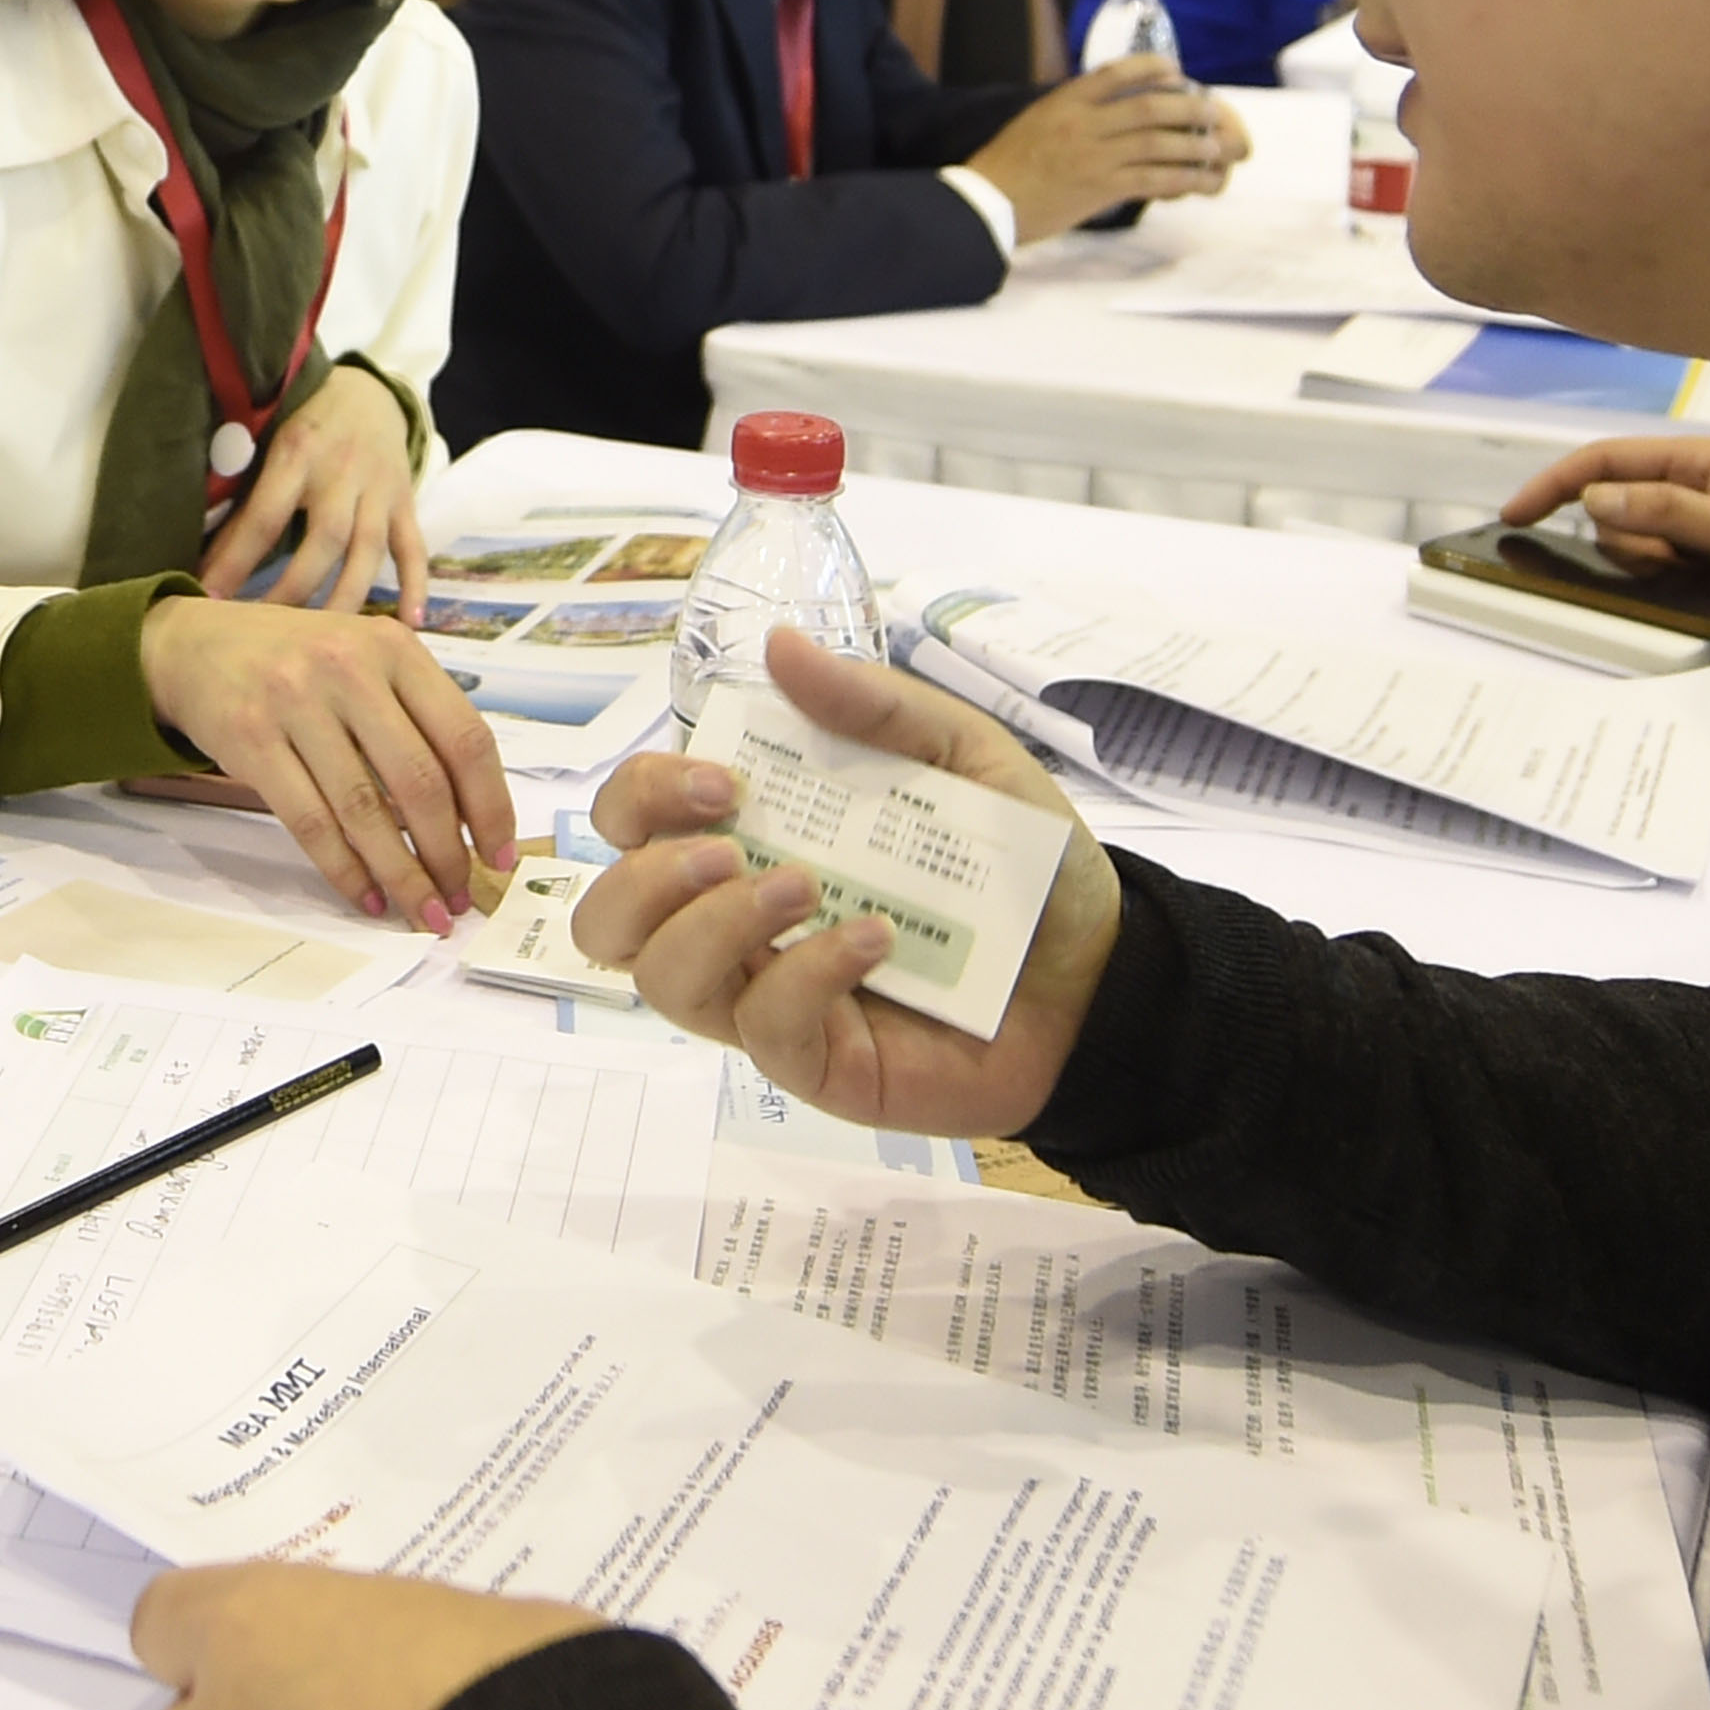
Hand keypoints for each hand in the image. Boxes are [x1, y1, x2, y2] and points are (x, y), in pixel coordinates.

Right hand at [140, 596, 513, 933]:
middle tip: (456, 897)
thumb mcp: (365, 660)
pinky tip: (365, 896)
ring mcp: (296, 702)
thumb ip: (416, 716)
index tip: (500, 855)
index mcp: (394, 649)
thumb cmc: (296, 661)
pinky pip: (310, 823)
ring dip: (400, 874)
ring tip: (419, 910)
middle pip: (421, 781)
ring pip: (365, 810)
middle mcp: (349, 668)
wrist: (195, 644)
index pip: (465, 736)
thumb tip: (473, 815)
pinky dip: (344, 870)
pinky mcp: (251, 739)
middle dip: (448, 853)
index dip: (491, 805)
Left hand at [199, 361, 428, 619]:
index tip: (209, 601)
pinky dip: (415, 584)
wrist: (367, 390)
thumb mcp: (266, 440)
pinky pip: (414, 546)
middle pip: (323, 539)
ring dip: (345, 599)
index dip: (235, 561)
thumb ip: (242, 491)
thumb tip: (202, 554)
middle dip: (293, 591)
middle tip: (264, 636)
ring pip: (368, 550)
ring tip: (323, 644)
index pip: (263, 516)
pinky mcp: (405, 501)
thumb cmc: (300, 422)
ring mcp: (379, 488)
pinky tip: (410, 624)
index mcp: (296, 452)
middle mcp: (342, 471)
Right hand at [574, 629, 1118, 1140]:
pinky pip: (763, 1028)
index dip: (644, 795)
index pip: (633, 820)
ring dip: (716, 925)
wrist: (1101, 969)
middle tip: (731, 847)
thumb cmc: (1018, 863)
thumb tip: (779, 647)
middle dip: (645, 875)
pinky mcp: (815, 1062)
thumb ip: (873, 707)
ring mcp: (767, 996)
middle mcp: (736, 920)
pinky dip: (808, 973)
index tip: (725, 781)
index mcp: (753, 834)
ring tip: (804, 888)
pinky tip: (874, 940)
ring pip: (662, 981)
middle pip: (608, 914)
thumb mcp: (963, 756)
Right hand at [965, 58, 1244, 240]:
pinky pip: (1155, 180)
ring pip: (1160, 143)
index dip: (1155, 67)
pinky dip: (1186, 180)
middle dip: (1191, 108)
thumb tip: (1113, 107)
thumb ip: (1074, 110)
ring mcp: (1093, 156)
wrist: (987, 204)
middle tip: (1213, 112)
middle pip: (1151, 107)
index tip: (1177, 71)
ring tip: (1219, 149)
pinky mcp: (1100, 189)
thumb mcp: (1037, 120)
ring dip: (1197, 145)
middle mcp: (1083, 123)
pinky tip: (1205, 182)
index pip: (1118, 72)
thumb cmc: (1008, 165)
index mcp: (1066, 100)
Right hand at [1505, 436, 1709, 594]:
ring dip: (1648, 557)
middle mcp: (1683, 477)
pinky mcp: (1695, 536)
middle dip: (1628, 539)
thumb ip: (1670, 513)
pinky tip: (1697, 571)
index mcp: (1692, 458)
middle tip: (1674, 561)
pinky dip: (1661, 566)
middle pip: (1611, 504)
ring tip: (1697, 567)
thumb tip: (1596, 500)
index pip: (1603, 460)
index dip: (1554, 483)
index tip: (1516, 516)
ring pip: (1628, 533)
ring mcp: (1688, 508)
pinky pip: (1652, 550)